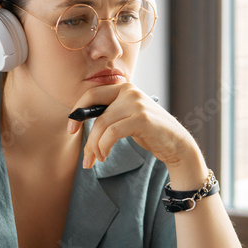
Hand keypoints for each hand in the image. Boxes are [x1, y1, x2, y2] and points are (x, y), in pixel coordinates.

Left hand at [67, 84, 198, 173]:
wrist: (176, 144)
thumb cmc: (149, 132)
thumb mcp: (126, 117)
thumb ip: (108, 113)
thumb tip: (77, 119)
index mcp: (123, 88)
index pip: (91, 94)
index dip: (77, 111)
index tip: (71, 129)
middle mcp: (129, 91)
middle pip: (93, 109)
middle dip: (84, 132)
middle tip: (83, 155)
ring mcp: (136, 103)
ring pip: (102, 124)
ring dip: (94, 146)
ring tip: (97, 159)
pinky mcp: (141, 118)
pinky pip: (112, 132)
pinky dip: (104, 146)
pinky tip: (105, 155)